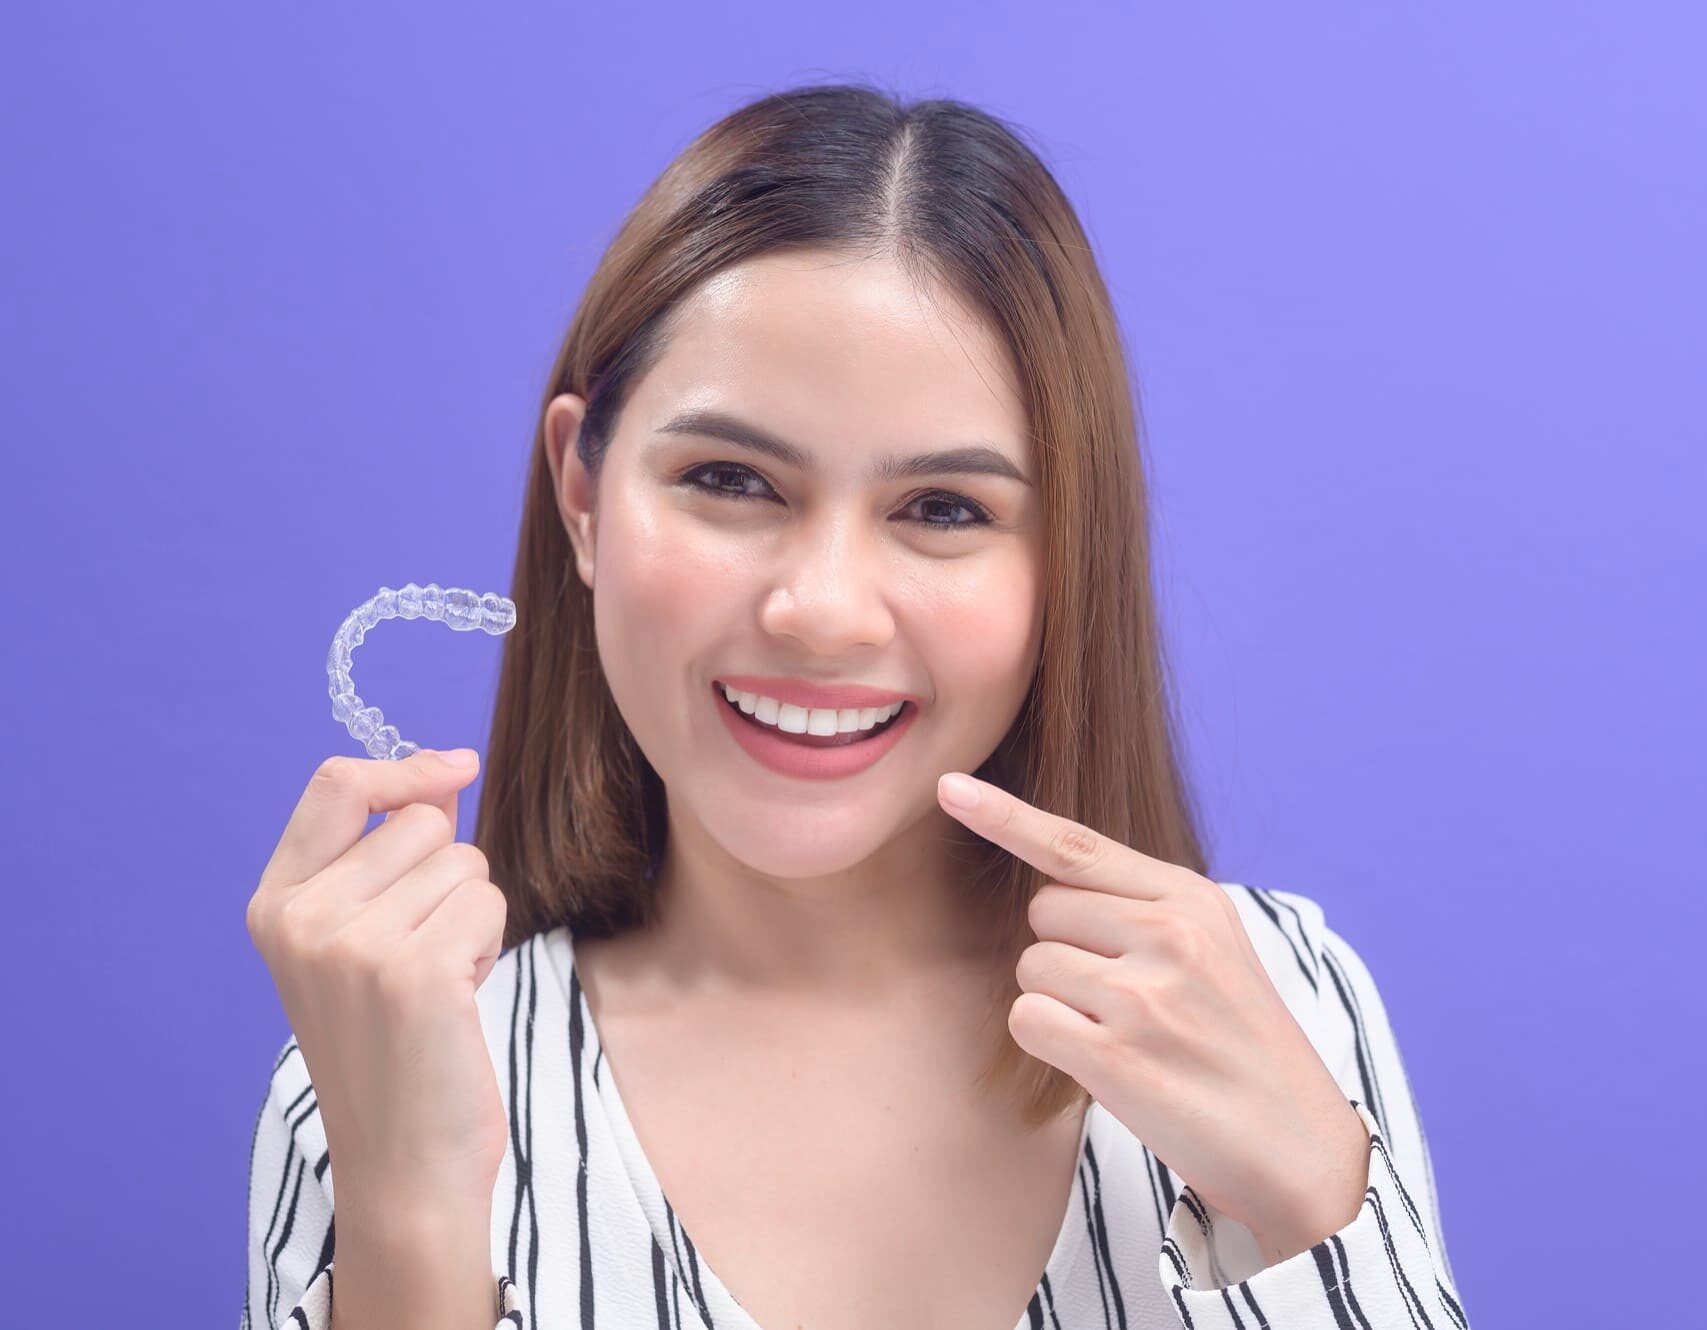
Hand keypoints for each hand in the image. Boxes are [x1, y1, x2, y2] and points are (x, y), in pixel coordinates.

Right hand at [246, 749, 510, 1216]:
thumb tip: (444, 772)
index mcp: (275, 905)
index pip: (337, 786)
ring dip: (471, 916)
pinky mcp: (414, 972)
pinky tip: (458, 1001)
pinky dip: (489, 945)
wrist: (403, 1164)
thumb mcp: (363, 941)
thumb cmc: (395, 1049)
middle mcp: (303, 920)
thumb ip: (390, 856)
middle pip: (422, 822)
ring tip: (438, 984)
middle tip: (424, 954)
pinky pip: (487, 902)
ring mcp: (353, 946)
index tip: (457, 768)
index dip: (405, 769)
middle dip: (447, 876)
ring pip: (464, 862)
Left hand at [936, 772, 1370, 1259]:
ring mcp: (1143, 996)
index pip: (1076, 846)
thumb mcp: (1214, 947)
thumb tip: (1050, 882)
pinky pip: (1027, 1019)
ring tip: (1126, 1035)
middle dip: (1062, 951)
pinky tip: (1103, 1063)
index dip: (1005, 815)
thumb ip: (1140, 905)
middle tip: (1123, 999)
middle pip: (1041, 911)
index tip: (949, 788)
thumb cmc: (1239, 1042)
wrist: (1297, 1144)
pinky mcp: (1117, 1058)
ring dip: (1057, 1002)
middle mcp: (1168, 935)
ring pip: (1031, 966)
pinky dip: (1049, 1042)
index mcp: (1191, 899)